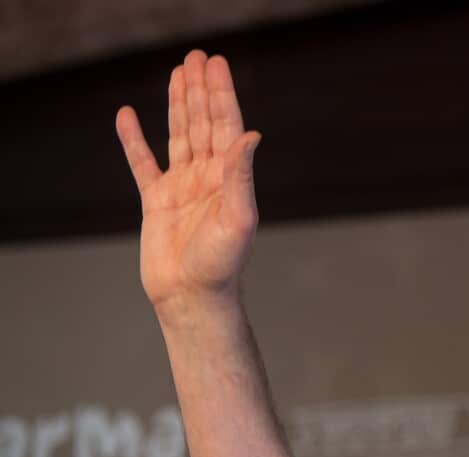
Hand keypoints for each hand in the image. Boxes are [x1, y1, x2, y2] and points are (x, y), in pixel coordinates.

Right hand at [115, 49, 260, 314]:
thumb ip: (240, 175)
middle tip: (198, 57)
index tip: (215, 65)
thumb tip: (249, 134)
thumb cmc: (220, 265)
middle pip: (203, 124)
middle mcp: (208, 179)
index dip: (221, 94)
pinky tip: (128, 115)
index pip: (226, 127)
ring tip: (177, 73)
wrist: (191, 297)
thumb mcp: (238, 218)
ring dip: (178, 104)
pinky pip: (142, 163)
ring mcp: (182, 188)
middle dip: (201, 90)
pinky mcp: (156, 201)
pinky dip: (134, 139)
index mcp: (230, 179)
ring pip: (179, 136)